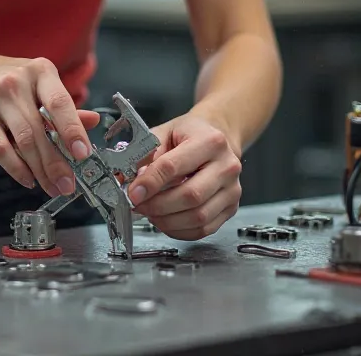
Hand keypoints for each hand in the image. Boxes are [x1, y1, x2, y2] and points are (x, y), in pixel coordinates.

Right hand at [0, 51, 99, 196]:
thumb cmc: (10, 81)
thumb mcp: (39, 84)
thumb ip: (64, 105)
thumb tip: (93, 121)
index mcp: (40, 71)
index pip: (60, 102)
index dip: (73, 129)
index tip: (82, 153)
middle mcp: (17, 82)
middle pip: (40, 129)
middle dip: (57, 162)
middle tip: (68, 183)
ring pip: (22, 141)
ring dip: (39, 170)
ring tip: (51, 186)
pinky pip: (0, 149)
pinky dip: (16, 168)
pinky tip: (27, 178)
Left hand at [127, 113, 241, 239]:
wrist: (218, 138)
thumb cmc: (191, 134)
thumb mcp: (166, 132)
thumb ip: (147, 153)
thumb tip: (129, 179)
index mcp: (209, 141)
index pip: (174, 166)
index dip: (150, 183)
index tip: (133, 192)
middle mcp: (226, 166)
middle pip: (190, 196)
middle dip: (158, 206)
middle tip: (138, 205)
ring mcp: (232, 190)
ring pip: (198, 216)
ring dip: (167, 221)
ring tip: (150, 213)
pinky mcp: (231, 207)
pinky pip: (204, 229)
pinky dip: (180, 230)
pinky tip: (166, 221)